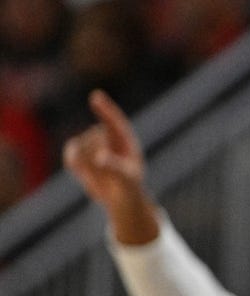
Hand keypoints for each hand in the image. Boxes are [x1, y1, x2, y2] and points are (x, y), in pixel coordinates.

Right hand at [63, 90, 158, 243]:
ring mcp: (91, 142)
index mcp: (124, 138)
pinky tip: (86, 173)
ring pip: (79, 149)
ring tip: (102, 177)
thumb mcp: (127, 178)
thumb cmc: (130, 185)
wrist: (120, 196)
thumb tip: (99, 156)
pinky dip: (77, 167)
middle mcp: (106, 135)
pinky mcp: (78, 152)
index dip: (105, 108)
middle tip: (112, 177)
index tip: (96, 96)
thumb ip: (115, 166)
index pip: (113, 120)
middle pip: (93, 141)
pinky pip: (71, 157)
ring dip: (88, 168)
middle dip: (99, 162)